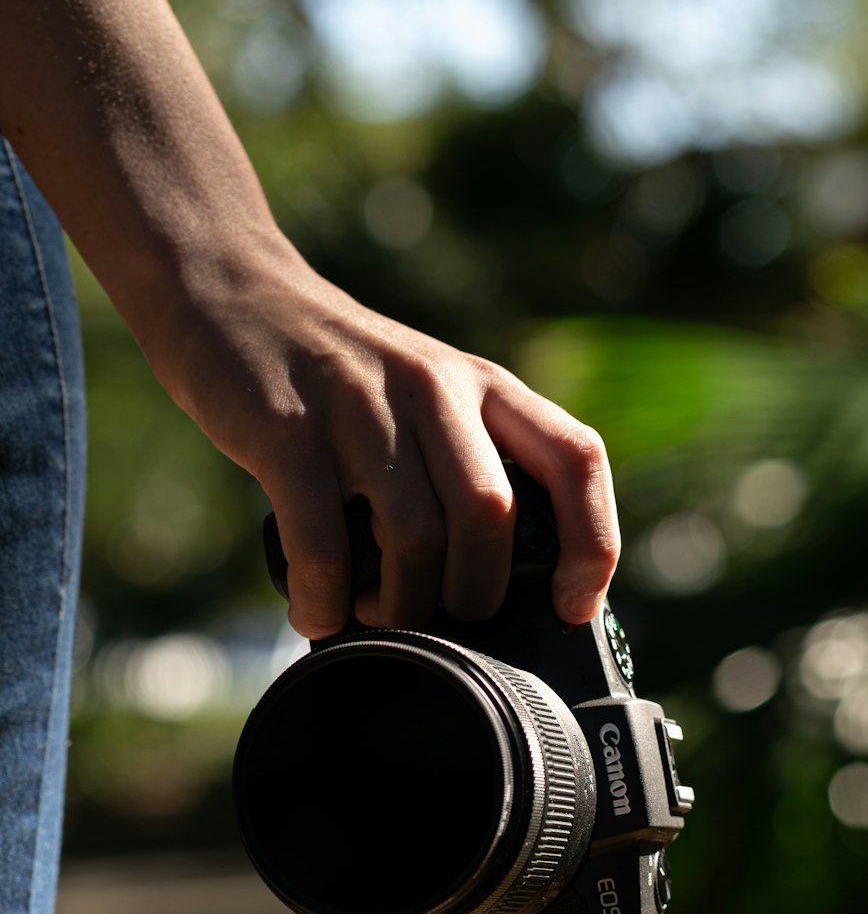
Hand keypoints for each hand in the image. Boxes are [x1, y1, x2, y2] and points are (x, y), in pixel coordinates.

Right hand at [142, 237, 620, 637]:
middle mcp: (435, 388)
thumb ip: (469, 464)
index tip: (572, 607)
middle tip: (439, 623)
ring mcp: (361, 407)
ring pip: (415, 538)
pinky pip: (324, 545)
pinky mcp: (288, 430)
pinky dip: (325, 600)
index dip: (591, 545)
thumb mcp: (427, 398)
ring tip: (372, 617)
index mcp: (484, 386)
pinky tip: (317, 613)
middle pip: (489, 518)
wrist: (230, 291)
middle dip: (472, 597)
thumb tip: (502, 590)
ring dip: (400, 608)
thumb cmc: (339, 381)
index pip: (577, 459)